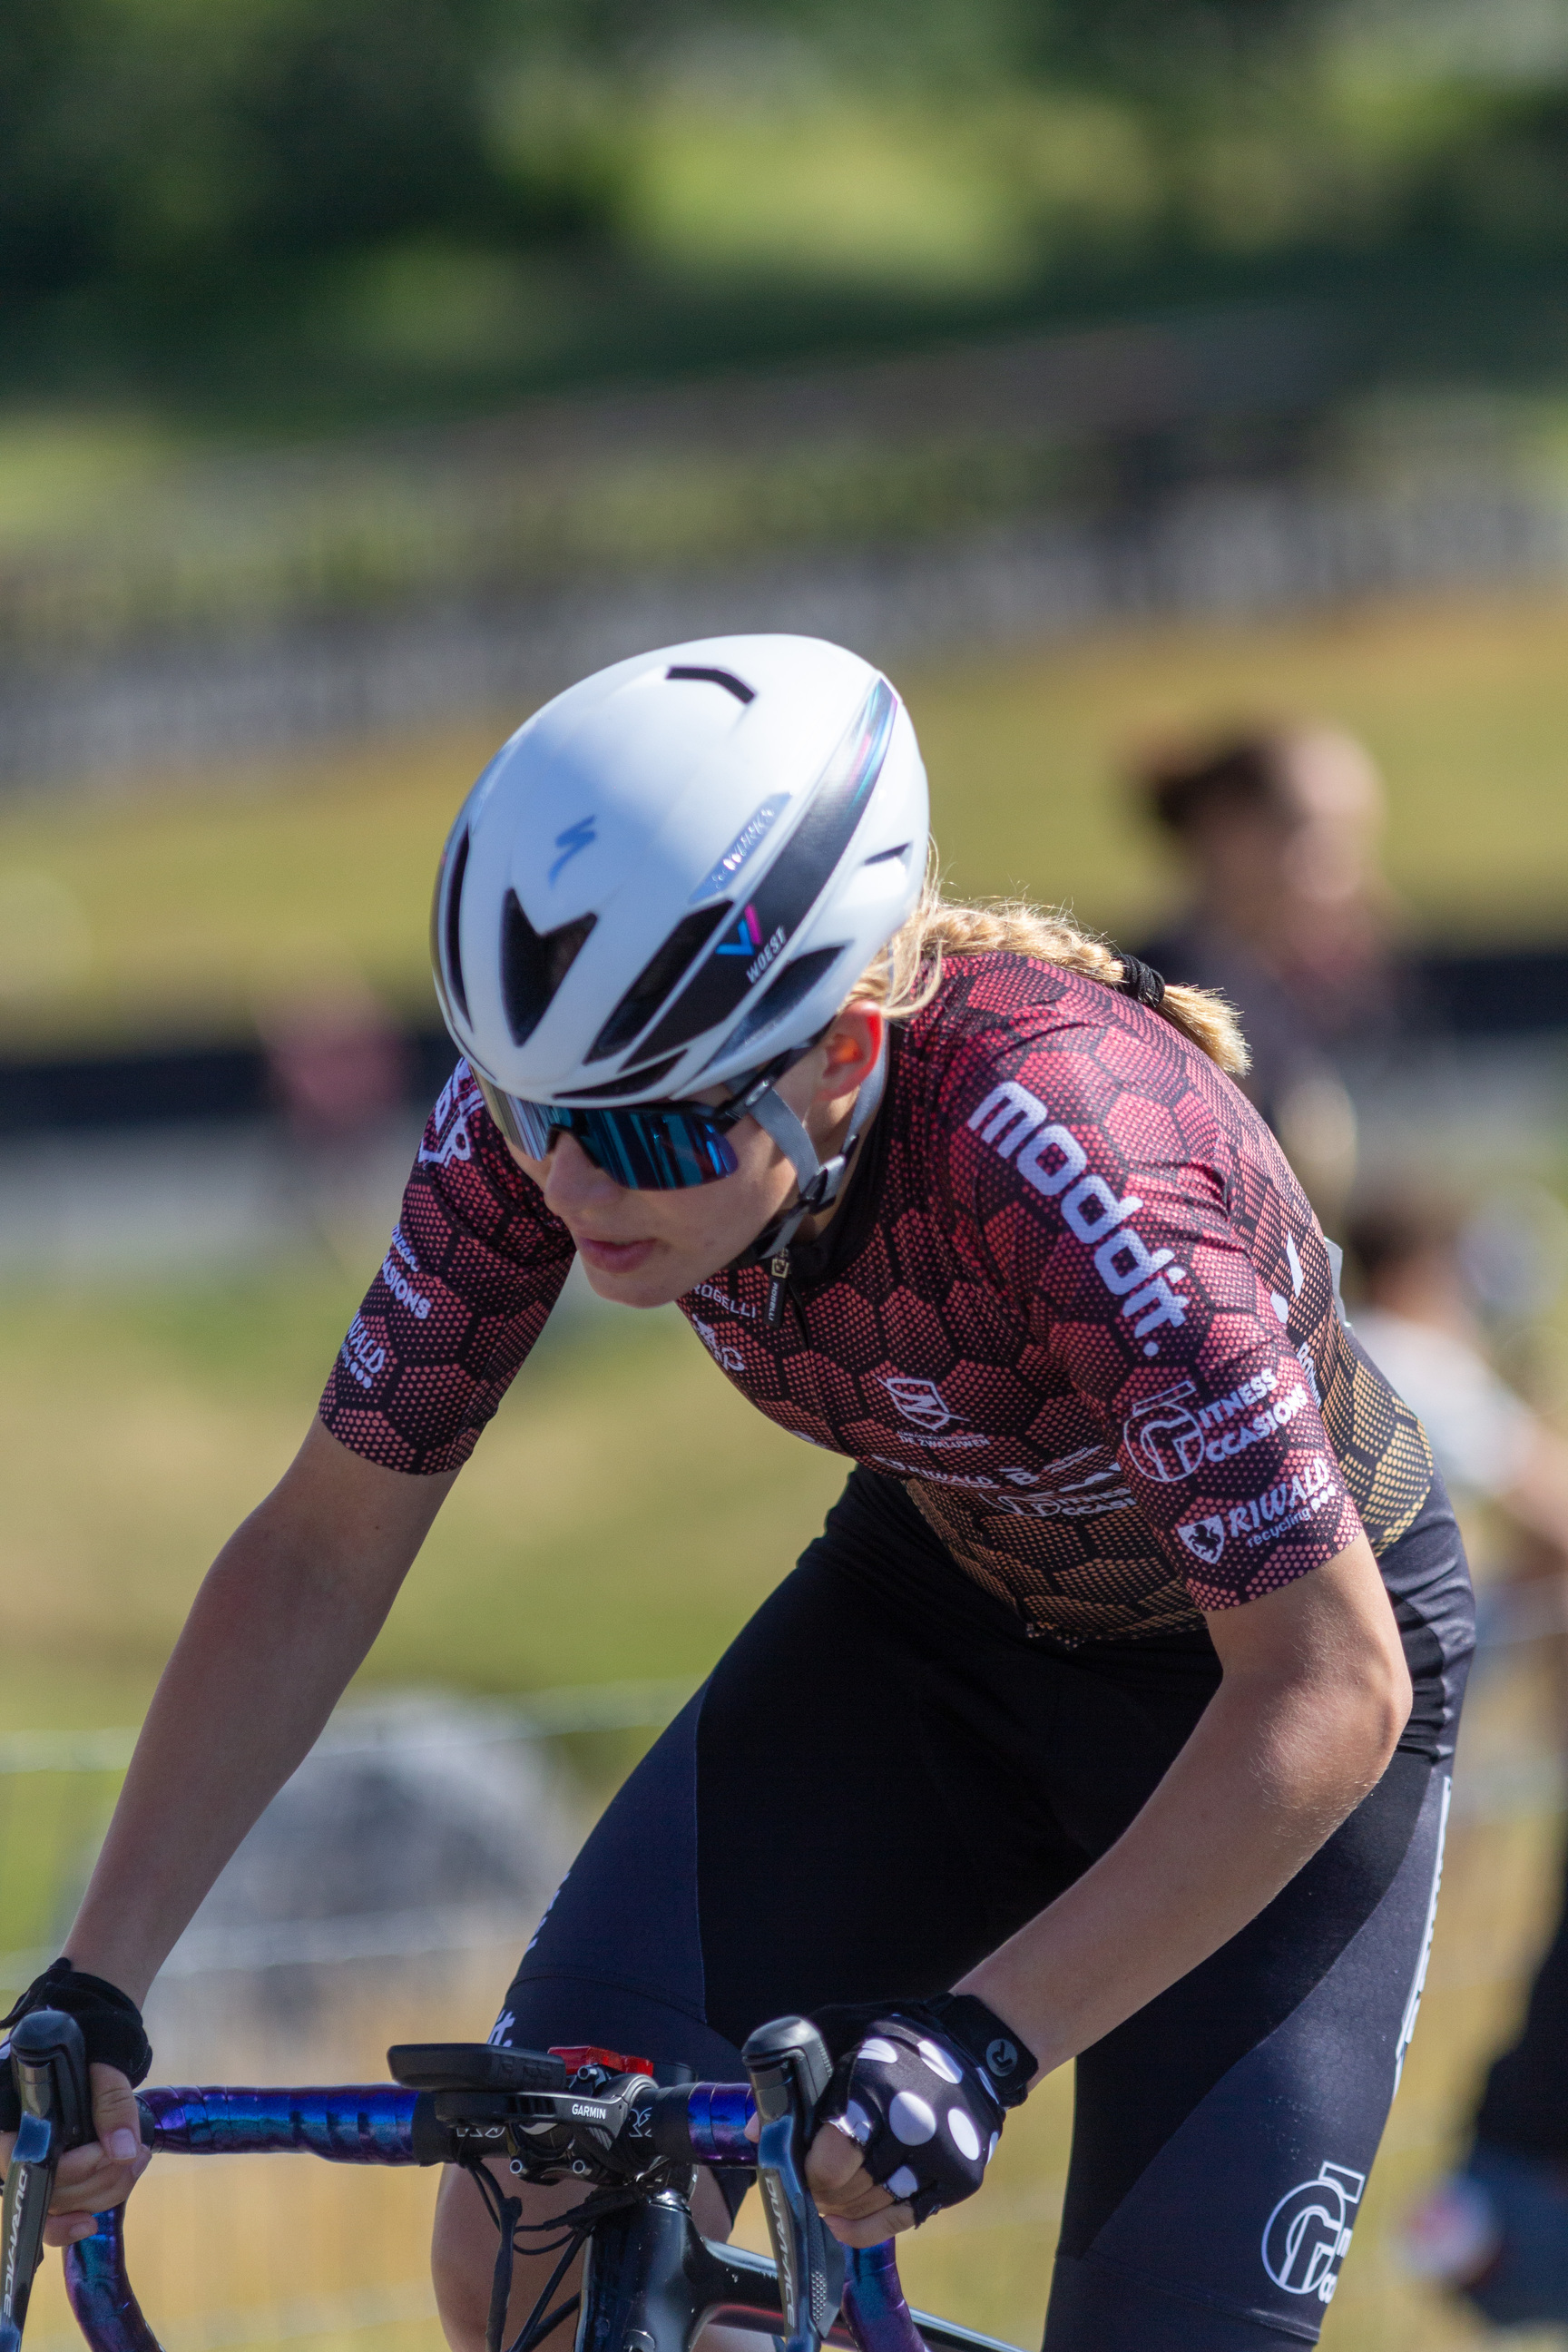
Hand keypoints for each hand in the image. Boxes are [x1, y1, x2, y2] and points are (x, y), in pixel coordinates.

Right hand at [0, 2064, 148, 2245]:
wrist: (94, 2057)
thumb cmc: (90, 2055)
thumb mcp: (102, 2068)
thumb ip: (111, 2103)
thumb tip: (123, 2152)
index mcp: (11, 2114)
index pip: (16, 2157)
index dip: (62, 2166)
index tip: (101, 2153)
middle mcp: (12, 2147)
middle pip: (45, 2186)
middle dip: (96, 2177)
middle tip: (136, 2153)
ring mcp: (31, 2170)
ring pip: (57, 2204)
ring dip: (102, 2191)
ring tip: (137, 2160)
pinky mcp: (50, 2185)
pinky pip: (54, 2217)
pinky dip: (73, 2223)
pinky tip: (91, 2224)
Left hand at [808, 2014, 1006, 2236]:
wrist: (972, 2046)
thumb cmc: (894, 2039)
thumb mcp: (839, 2034)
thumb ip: (797, 2079)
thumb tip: (754, 2132)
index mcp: (875, 2091)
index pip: (829, 2163)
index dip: (807, 2171)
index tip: (800, 2164)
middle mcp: (911, 2128)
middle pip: (848, 2190)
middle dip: (821, 2191)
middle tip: (811, 2182)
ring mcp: (939, 2158)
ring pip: (872, 2208)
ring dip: (843, 2208)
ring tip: (829, 2196)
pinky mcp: (959, 2179)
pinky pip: (903, 2220)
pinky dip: (868, 2229)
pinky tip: (842, 2224)